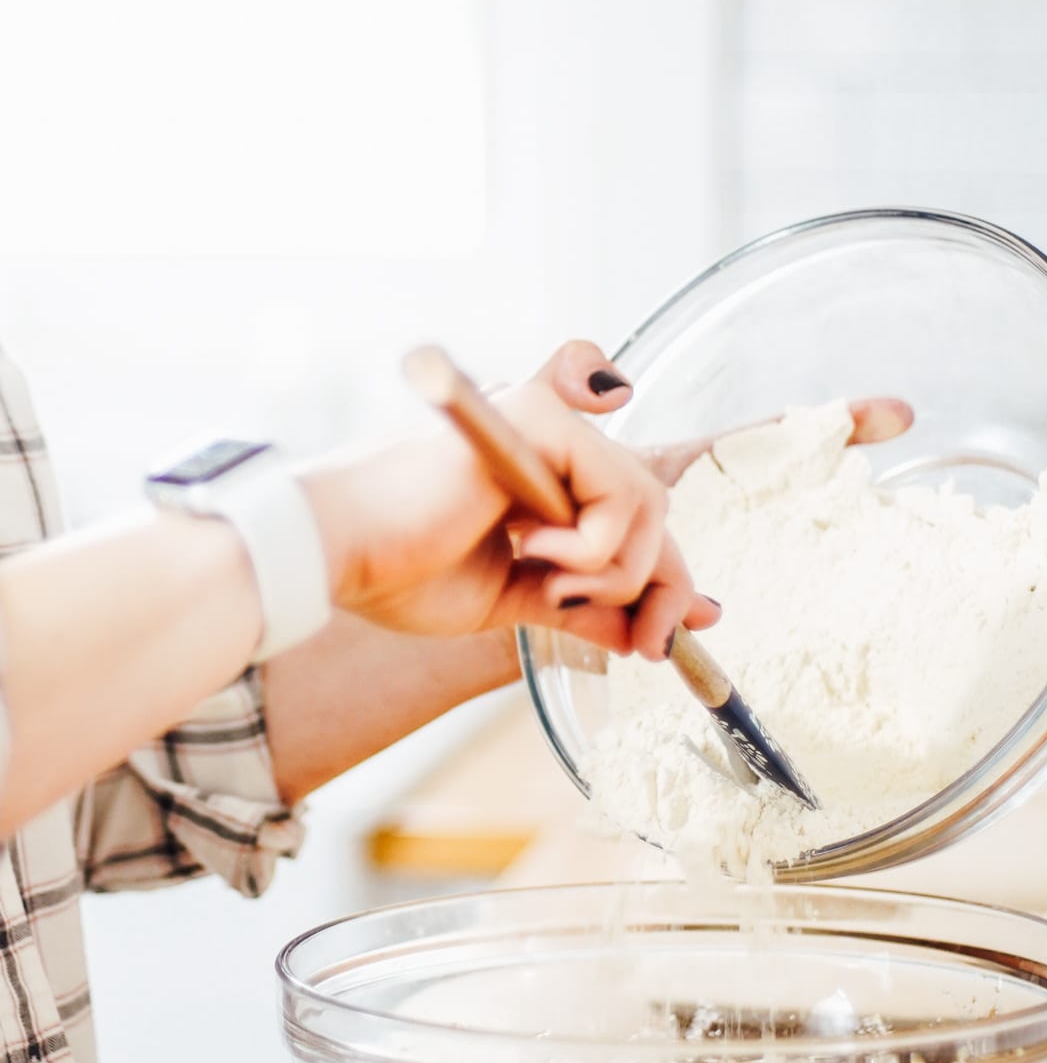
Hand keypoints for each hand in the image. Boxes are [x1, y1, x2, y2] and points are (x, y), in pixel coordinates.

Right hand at [303, 342, 720, 661]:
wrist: (338, 555)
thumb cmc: (398, 572)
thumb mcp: (512, 600)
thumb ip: (582, 606)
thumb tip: (648, 633)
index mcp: (535, 473)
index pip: (630, 512)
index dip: (669, 565)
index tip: (694, 621)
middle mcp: (546, 437)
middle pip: (653, 508)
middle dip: (663, 585)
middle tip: (644, 643)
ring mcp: (544, 421)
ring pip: (647, 501)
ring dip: (617, 570)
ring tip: (552, 585)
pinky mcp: (539, 419)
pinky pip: (620, 494)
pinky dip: (594, 547)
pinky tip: (533, 551)